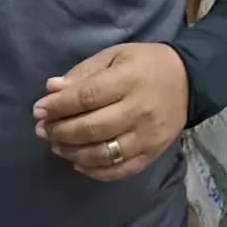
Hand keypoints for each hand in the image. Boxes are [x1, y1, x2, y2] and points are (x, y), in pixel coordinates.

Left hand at [33, 44, 187, 181]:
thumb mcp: (115, 55)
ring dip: (73, 151)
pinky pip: (120, 169)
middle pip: (91, 127)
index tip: (38, 109)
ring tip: (55, 145)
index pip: (86, 97)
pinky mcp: (152, 153)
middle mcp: (138, 110)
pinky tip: (78, 162)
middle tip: (42, 129)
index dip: (58, 106)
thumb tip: (52, 88)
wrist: (188, 80)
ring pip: (103, 153)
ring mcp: (146, 136)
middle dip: (60, 130)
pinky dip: (95, 170)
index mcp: (127, 80)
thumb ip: (84, 72)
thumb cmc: (145, 63)